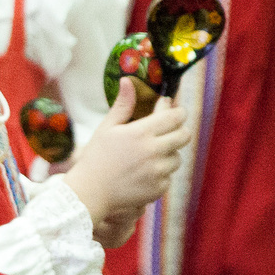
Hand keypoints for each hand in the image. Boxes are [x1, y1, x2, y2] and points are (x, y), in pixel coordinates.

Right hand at [62, 80, 190, 246]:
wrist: (90, 193)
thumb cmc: (95, 158)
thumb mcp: (107, 128)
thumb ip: (123, 105)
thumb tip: (127, 80)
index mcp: (142, 132)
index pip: (176, 116)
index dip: (176, 111)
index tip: (168, 110)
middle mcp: (154, 151)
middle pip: (184, 135)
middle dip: (177, 130)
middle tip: (164, 131)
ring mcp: (158, 172)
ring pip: (177, 157)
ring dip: (168, 153)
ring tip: (149, 155)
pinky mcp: (159, 189)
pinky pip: (169, 176)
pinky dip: (160, 173)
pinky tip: (143, 172)